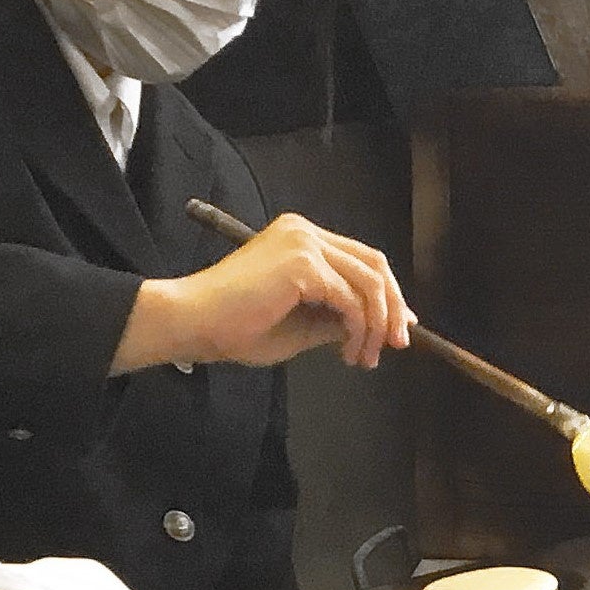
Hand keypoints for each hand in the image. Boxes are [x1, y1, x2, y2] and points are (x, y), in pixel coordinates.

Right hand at [113, 212, 413, 372]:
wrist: (191, 324)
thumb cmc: (234, 328)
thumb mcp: (300, 324)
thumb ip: (338, 318)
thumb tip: (381, 326)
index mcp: (301, 239)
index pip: (361, 259)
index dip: (387, 293)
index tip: (398, 328)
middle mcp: (305, 232)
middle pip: (374, 264)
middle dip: (392, 307)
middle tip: (397, 345)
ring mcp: (304, 243)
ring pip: (369, 282)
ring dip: (377, 324)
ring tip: (366, 357)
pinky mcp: (302, 264)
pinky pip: (351, 299)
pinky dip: (359, 328)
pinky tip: (348, 351)